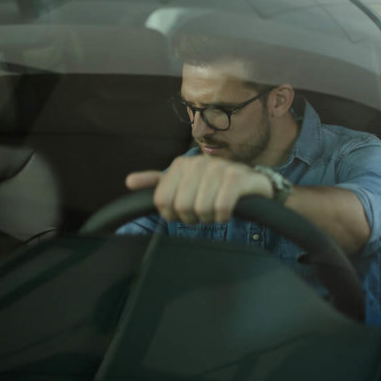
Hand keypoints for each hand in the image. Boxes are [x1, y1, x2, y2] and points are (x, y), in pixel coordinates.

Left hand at [125, 156, 271, 223]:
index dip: (172, 214)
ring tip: (215, 213)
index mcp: (181, 164)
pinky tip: (226, 213)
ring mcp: (220, 168)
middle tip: (202, 215)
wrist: (251, 184)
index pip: (162, 200)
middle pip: (182, 206)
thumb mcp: (184, 183)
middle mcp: (199, 162)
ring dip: (209, 218)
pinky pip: (221, 207)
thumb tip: (129, 182)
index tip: (183, 213)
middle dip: (192, 218)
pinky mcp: (238, 178)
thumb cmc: (214, 186)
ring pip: (201, 208)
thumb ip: (158, 183)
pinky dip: (223, 216)